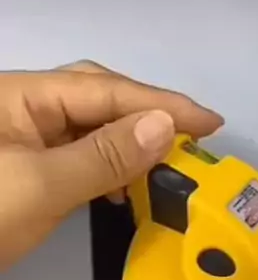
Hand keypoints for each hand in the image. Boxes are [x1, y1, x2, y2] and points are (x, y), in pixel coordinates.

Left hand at [0, 60, 222, 267]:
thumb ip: (102, 156)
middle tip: (195, 141)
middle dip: (147, 116)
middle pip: (98, 100)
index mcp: (24, 97)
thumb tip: (164, 127)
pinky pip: (77, 159)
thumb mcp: (41, 187)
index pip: (105, 90)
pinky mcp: (25, 172)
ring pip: (90, 131)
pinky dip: (108, 171)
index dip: (161, 104)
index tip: (211, 123)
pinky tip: (124, 189)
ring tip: (168, 167)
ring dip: (130, 146)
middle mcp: (26, 110)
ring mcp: (24, 141)